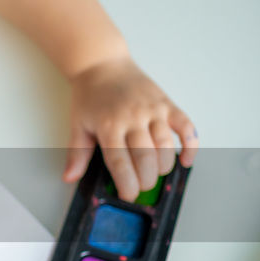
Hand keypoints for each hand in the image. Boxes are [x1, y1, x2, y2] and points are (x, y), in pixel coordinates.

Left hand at [62, 55, 198, 199]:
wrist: (103, 64)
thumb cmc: (90, 97)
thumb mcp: (78, 125)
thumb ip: (76, 154)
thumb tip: (69, 178)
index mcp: (109, 127)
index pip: (120, 163)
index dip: (127, 184)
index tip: (128, 196)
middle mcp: (132, 118)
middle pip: (146, 158)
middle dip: (147, 180)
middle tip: (142, 186)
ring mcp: (152, 110)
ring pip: (165, 145)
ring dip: (164, 166)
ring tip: (156, 173)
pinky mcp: (166, 103)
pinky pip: (185, 126)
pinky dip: (190, 144)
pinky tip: (186, 160)